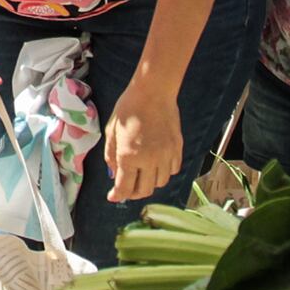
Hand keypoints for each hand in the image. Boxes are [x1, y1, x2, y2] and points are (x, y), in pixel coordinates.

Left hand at [103, 75, 184, 203]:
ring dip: (149, 183)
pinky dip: (164, 172)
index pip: (124, 188)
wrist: (153, 92)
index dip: (117, 196)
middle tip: (127, 188)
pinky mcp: (177, 149)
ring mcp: (166, 156)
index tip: (113, 197)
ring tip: (142, 175)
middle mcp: (149, 161)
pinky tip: (156, 165)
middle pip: (144, 190)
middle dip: (133, 193)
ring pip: (160, 183)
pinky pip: (173, 170)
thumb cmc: (128, 109)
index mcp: (129, 157)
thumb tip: (114, 174)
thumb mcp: (111, 131)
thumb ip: (111, 156)